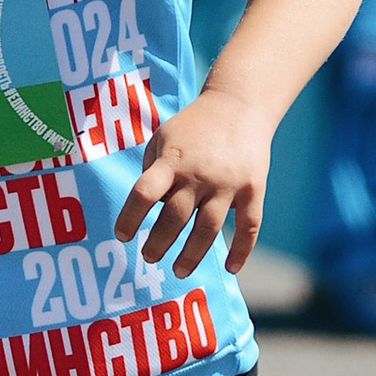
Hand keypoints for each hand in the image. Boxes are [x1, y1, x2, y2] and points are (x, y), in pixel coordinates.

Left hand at [115, 89, 273, 278]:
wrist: (239, 105)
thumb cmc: (192, 128)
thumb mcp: (163, 139)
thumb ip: (152, 172)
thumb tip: (144, 212)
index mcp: (172, 160)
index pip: (145, 193)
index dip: (130, 217)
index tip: (122, 236)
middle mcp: (199, 174)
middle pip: (175, 218)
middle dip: (158, 243)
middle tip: (148, 257)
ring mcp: (228, 183)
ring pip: (208, 230)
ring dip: (191, 255)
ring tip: (178, 270)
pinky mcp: (253, 189)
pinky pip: (248, 227)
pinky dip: (241, 251)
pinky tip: (229, 268)